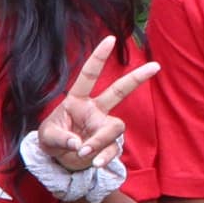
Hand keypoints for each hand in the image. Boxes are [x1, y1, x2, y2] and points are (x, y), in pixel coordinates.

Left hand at [32, 36, 161, 176]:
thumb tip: (78, 144)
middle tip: (156, 66)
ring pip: (115, 127)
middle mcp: (95, 110)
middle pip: (119, 91)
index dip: (98, 57)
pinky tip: (95, 163)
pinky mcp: (109, 144)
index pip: (88, 75)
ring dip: (100, 141)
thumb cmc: (52, 140)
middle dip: (137, 78)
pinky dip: (104, 157)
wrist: (58, 160)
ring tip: (83, 152)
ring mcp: (103, 126)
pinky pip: (113, 149)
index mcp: (77, 100)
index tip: (110, 39)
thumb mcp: (47, 138)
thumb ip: (60, 139)